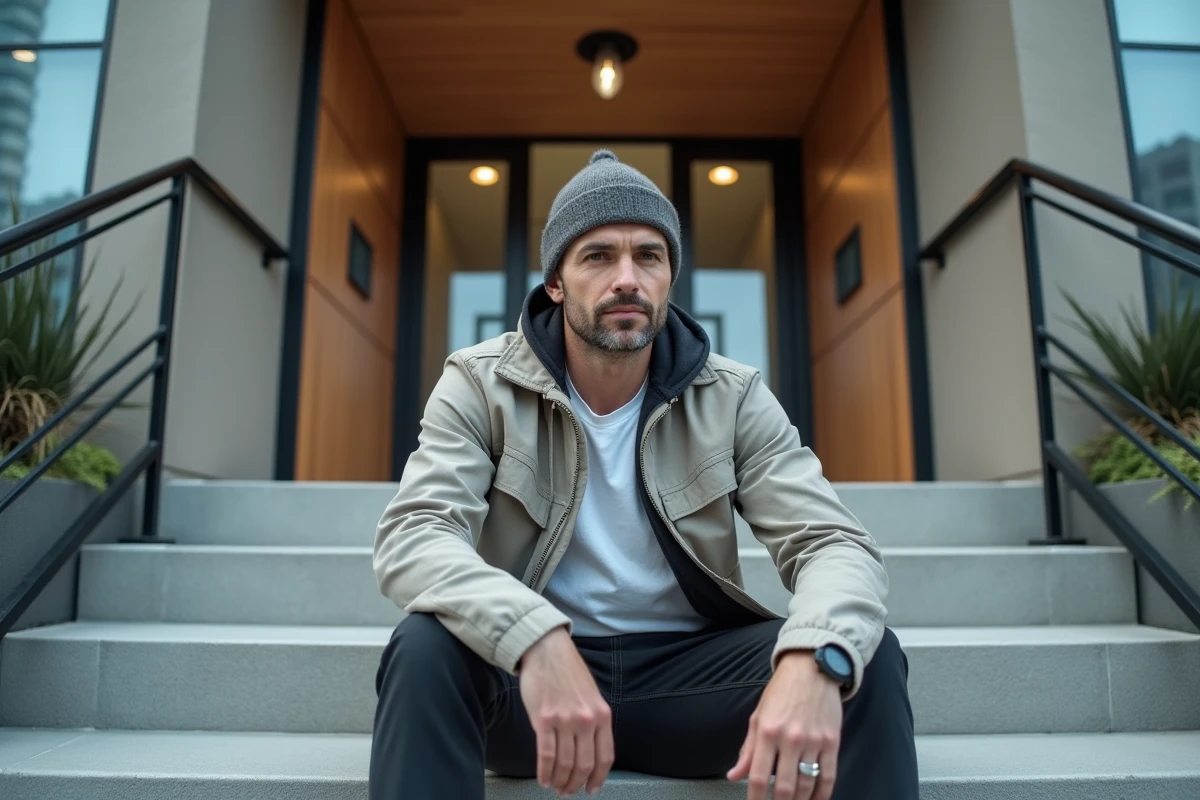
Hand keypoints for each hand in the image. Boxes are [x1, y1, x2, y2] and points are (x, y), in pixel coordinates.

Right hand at [519, 627, 614, 795]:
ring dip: (559, 782)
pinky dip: (544, 772)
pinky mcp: (543, 719)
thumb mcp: (591, 696)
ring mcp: (565, 720)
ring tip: (555, 787)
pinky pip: (546, 755)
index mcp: (602, 715)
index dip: (598, 778)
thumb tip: (587, 751)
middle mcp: (586, 719)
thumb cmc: (567, 671)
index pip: (605, 757)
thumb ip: (592, 722)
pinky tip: (543, 778)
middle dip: (576, 784)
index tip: (592, 789)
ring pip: (565, 764)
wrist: (547, 649)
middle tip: (568, 791)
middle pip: (584, 765)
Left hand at [727, 650, 842, 799]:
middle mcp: (790, 738)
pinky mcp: (832, 741)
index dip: (755, 799)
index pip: (759, 777)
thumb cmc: (781, 692)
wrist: (811, 668)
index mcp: (767, 732)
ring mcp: (814, 741)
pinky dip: (822, 794)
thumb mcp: (758, 717)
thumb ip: (748, 750)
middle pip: (785, 787)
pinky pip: (829, 776)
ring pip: (807, 785)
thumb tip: (734, 776)